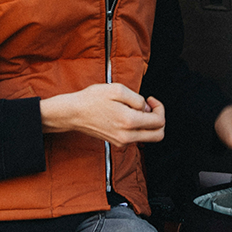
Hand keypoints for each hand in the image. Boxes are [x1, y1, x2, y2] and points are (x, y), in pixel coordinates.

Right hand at [40, 83, 164, 146]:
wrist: (73, 113)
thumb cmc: (92, 99)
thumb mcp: (118, 89)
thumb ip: (138, 99)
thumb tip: (146, 109)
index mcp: (129, 122)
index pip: (159, 121)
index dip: (159, 107)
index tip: (150, 99)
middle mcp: (127, 137)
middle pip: (158, 135)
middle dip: (159, 119)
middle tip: (149, 107)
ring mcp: (122, 142)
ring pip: (148, 137)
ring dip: (148, 123)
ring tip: (135, 108)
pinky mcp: (117, 142)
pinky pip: (136, 137)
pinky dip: (138, 127)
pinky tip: (126, 114)